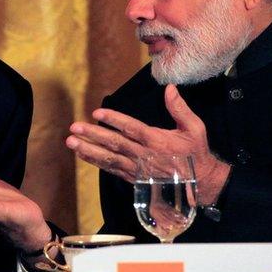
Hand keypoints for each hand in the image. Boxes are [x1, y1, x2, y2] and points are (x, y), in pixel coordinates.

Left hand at [65, 84, 230, 204]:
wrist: (200, 183)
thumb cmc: (195, 153)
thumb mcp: (194, 128)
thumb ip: (179, 108)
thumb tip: (170, 88)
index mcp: (157, 141)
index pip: (131, 128)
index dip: (114, 120)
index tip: (97, 113)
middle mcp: (144, 155)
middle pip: (114, 144)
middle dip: (92, 135)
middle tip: (74, 127)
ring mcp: (138, 169)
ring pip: (109, 158)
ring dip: (88, 150)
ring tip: (71, 141)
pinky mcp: (134, 178)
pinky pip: (112, 170)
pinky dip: (96, 162)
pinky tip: (82, 155)